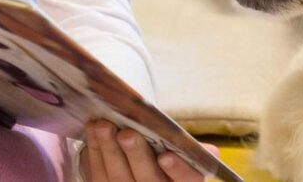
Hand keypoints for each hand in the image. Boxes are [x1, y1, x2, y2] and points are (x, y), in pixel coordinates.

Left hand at [79, 120, 218, 181]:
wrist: (138, 169)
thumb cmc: (163, 160)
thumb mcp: (183, 156)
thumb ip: (191, 151)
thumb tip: (209, 152)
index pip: (187, 181)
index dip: (178, 170)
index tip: (166, 156)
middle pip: (148, 180)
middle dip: (135, 155)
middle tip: (126, 133)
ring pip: (117, 179)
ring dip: (108, 151)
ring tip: (103, 126)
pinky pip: (97, 178)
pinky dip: (94, 154)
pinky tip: (92, 133)